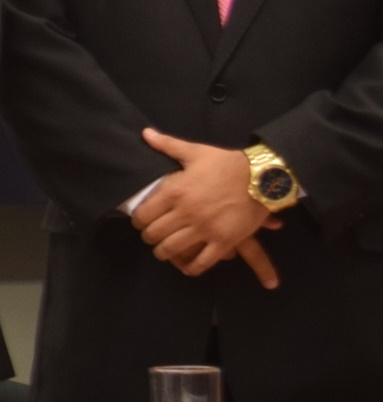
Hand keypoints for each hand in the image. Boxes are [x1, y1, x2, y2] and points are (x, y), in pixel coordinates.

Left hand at [134, 129, 282, 287]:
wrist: (263, 176)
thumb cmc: (228, 163)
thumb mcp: (196, 152)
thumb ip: (167, 145)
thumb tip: (145, 133)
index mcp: (175, 192)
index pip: (143, 215)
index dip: (138, 222)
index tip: (141, 222)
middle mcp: (186, 213)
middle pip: (154, 235)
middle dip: (149, 238)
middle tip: (152, 237)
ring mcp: (205, 229)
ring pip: (172, 249)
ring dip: (164, 253)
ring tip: (164, 251)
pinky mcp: (224, 241)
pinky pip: (202, 262)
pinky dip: (191, 267)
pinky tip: (186, 266)